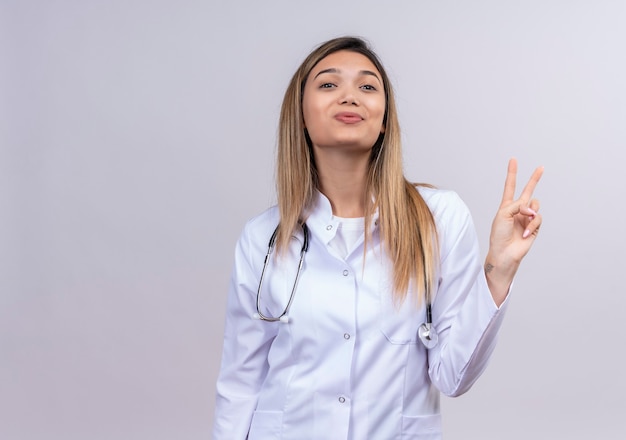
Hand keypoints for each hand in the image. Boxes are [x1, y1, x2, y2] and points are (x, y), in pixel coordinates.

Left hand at [485, 158, 542, 303]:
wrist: (505, 252)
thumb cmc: (499, 235)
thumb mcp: (502, 215)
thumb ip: (517, 205)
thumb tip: (531, 207)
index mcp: (507, 205)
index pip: (510, 186)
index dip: (512, 173)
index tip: (513, 160)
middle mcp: (518, 210)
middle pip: (528, 190)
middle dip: (534, 179)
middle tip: (541, 167)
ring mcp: (527, 217)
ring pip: (535, 205)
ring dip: (529, 212)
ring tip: (523, 220)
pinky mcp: (535, 226)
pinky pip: (538, 218)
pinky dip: (532, 224)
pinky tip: (525, 232)